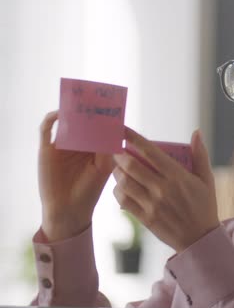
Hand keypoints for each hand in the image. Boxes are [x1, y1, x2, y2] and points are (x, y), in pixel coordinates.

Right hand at [38, 111, 113, 241]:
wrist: (69, 209)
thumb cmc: (89, 190)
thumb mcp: (104, 167)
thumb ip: (106, 147)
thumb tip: (112, 126)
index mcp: (94, 147)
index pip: (99, 127)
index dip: (105, 117)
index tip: (113, 105)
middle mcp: (78, 144)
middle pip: (83, 121)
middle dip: (89, 110)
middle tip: (96, 98)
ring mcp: (62, 145)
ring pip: (66, 122)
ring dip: (72, 112)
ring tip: (80, 102)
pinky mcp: (46, 149)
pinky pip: (46, 129)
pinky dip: (52, 118)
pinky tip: (60, 114)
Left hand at [112, 127, 219, 252]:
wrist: (201, 238)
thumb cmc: (205, 206)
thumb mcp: (207, 179)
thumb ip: (200, 155)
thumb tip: (196, 132)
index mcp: (178, 176)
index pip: (151, 151)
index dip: (134, 138)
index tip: (124, 130)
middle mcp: (163, 188)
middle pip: (132, 166)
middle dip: (120, 154)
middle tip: (116, 150)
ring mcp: (153, 204)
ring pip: (125, 182)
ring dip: (117, 172)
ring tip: (117, 167)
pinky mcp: (146, 218)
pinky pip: (124, 201)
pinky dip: (118, 191)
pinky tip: (120, 186)